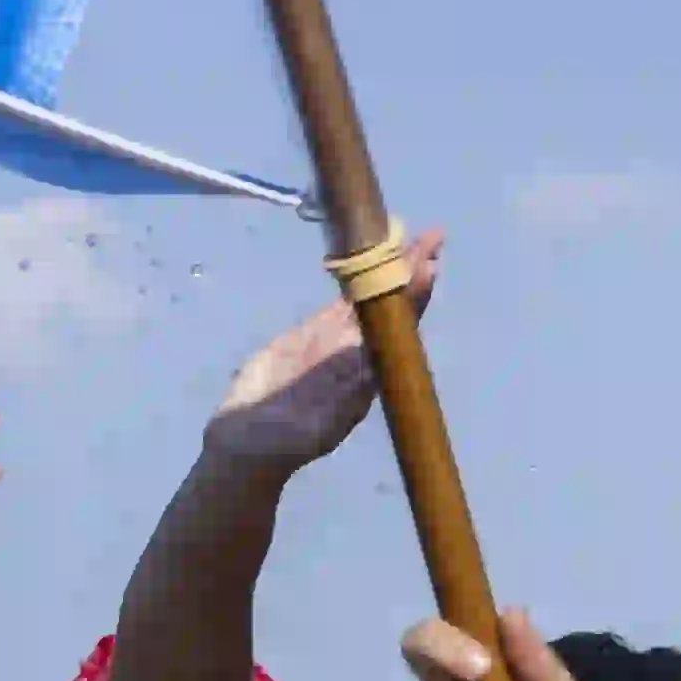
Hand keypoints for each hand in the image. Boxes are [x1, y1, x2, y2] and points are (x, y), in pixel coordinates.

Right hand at [199, 229, 441, 473]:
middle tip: (433, 236)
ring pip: (370, 298)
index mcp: (368, 374)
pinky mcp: (313, 333)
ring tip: (408, 236)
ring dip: (389, 269)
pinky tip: (365, 258)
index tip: (428, 265)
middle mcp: (359, 353)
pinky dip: (355, 280)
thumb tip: (360, 360)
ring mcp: (337, 341)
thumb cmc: (284, 442)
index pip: (399, 328)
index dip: (414, 296)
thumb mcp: (317, 424)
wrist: (247, 444)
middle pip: (393, 305)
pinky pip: (341, 303)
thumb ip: (338, 394)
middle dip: (412, 271)